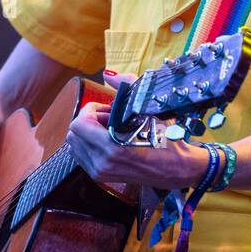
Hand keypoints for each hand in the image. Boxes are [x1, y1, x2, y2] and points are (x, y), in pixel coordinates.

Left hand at [64, 71, 203, 188]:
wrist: (177, 169)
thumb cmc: (167, 140)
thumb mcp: (151, 111)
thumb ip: (128, 87)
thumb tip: (108, 74)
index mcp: (112, 148)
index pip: (78, 124)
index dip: (90, 110)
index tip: (108, 109)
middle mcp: (102, 163)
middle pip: (73, 133)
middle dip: (89, 120)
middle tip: (111, 118)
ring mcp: (99, 172)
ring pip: (75, 144)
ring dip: (88, 133)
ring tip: (111, 130)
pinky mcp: (100, 177)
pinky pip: (81, 155)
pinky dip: (90, 143)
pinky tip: (110, 140)